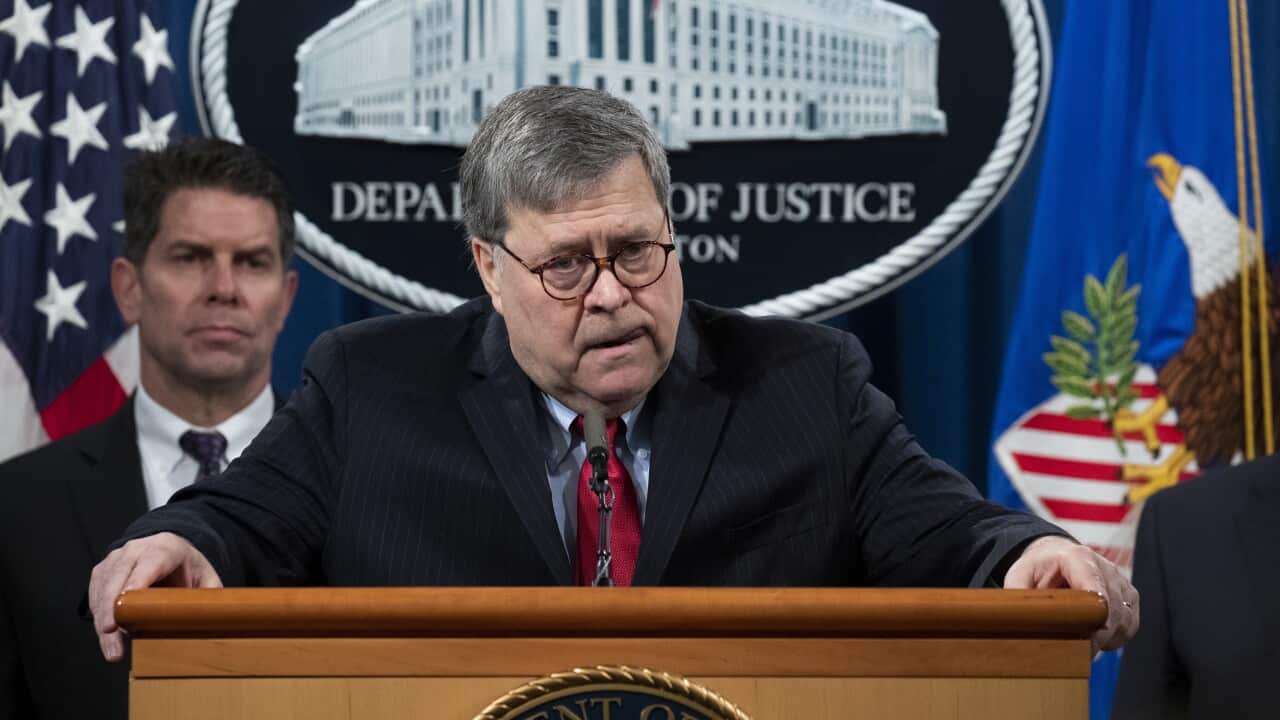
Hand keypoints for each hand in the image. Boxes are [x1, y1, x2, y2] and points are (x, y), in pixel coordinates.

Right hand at [88, 532, 222, 661]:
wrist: (169, 551)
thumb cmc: (187, 567)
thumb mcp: (207, 577)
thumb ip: (212, 595)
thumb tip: (219, 620)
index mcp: (166, 547)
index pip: (150, 562)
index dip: (138, 581)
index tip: (127, 601)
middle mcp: (136, 549)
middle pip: (119, 576)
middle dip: (112, 606)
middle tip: (112, 634)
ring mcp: (116, 558)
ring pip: (103, 587)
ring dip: (103, 619)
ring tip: (112, 649)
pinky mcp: (102, 571)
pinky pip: (95, 594)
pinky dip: (98, 616)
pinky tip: (106, 637)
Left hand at [1003, 535, 1137, 654]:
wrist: (1057, 557)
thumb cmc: (1039, 568)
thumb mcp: (1020, 575)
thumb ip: (1018, 595)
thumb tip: (1016, 620)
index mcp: (1078, 558)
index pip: (1094, 586)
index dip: (1092, 614)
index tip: (1087, 636)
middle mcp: (1106, 568)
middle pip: (1113, 609)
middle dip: (1095, 635)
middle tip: (1074, 653)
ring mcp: (1121, 583)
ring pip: (1124, 620)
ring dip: (1105, 639)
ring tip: (1080, 643)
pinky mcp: (1130, 598)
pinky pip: (1130, 626)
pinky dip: (1114, 638)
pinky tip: (1094, 637)